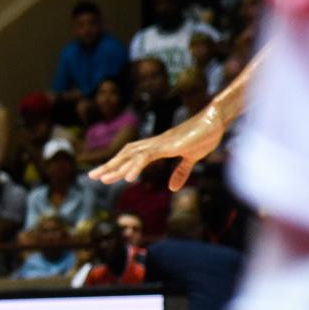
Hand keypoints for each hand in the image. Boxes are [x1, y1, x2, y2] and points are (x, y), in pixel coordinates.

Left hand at [87, 106, 226, 189]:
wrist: (216, 121)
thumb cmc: (205, 136)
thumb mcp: (192, 159)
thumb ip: (181, 172)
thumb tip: (172, 188)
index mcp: (158, 146)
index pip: (132, 156)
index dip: (117, 164)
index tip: (103, 175)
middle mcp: (155, 143)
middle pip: (126, 154)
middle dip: (109, 165)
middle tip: (92, 176)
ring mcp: (161, 143)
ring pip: (132, 155)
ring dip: (117, 167)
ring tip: (103, 179)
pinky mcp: (169, 145)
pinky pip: (148, 156)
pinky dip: (136, 166)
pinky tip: (128, 178)